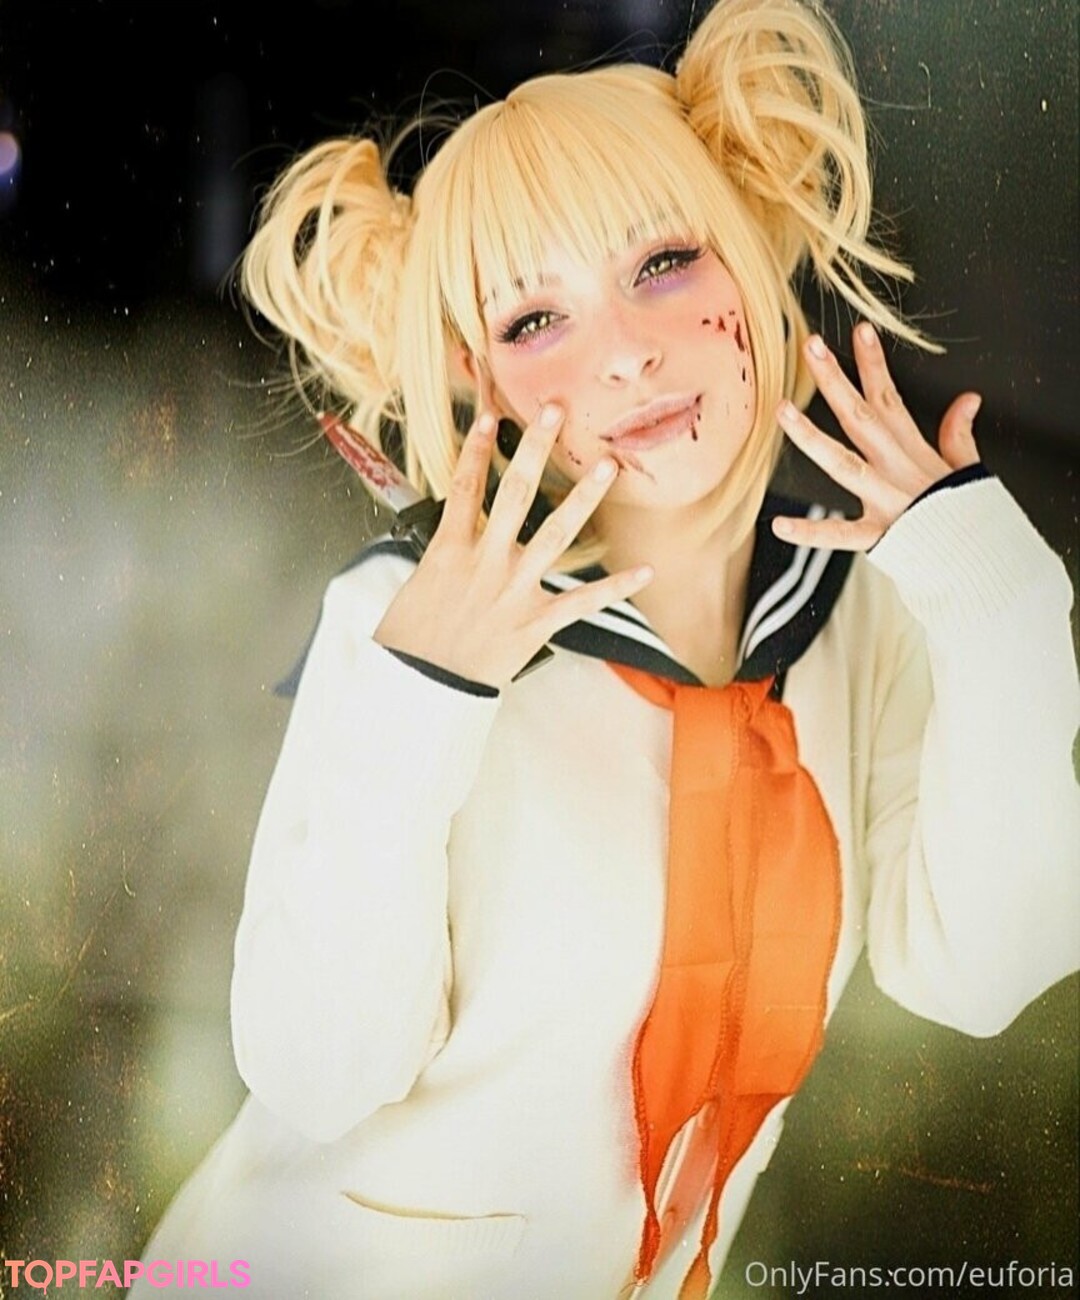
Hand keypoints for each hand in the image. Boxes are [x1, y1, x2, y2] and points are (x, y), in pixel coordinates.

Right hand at [374, 404, 653, 688]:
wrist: (420, 687)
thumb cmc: (408, 642)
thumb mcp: (411, 587)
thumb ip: (438, 556)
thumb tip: (450, 538)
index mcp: (449, 550)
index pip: (465, 486)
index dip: (478, 449)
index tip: (492, 416)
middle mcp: (486, 562)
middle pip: (514, 493)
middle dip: (536, 449)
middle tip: (556, 412)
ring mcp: (514, 590)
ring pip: (556, 535)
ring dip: (584, 498)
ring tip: (608, 467)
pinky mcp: (536, 623)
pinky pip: (582, 601)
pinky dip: (615, 588)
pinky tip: (644, 571)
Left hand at [771, 322, 981, 548]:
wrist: (983, 557)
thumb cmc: (969, 515)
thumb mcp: (968, 468)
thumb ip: (959, 435)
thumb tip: (969, 399)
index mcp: (913, 452)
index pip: (889, 399)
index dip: (873, 364)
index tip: (859, 330)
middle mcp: (896, 469)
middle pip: (861, 417)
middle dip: (835, 380)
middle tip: (810, 347)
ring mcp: (885, 500)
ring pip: (843, 462)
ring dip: (811, 435)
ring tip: (782, 410)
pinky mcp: (879, 535)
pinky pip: (840, 535)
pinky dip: (810, 533)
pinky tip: (779, 524)